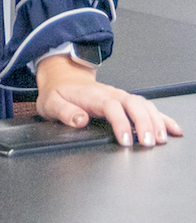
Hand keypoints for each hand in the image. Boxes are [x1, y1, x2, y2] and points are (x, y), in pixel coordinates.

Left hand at [35, 55, 183, 147]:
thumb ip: (64, 112)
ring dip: (156, 121)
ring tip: (161, 139)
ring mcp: (121, 97)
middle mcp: (111, 94)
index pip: (112, 107)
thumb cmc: (58, 94)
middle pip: (134, 105)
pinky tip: (173, 129)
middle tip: (149, 143)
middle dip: (144, 123)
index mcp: (93, 96)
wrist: (62, 79)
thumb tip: (80, 120)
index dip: (121, 123)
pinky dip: (162, 118)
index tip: (125, 141)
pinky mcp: (127, 101)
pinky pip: (148, 107)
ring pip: (144, 105)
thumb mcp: (51, 104)